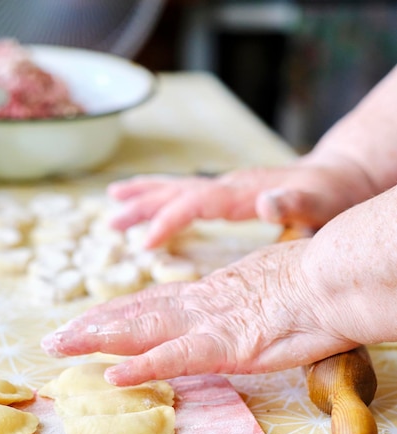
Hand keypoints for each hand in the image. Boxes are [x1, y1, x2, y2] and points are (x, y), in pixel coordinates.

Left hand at [41, 238, 359, 386]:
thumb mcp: (270, 290)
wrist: (338, 278)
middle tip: (55, 337)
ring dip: (99, 340)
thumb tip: (238, 311)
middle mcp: (202, 305)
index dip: (118, 311)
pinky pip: (178, 358)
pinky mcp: (228, 345)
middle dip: (93, 326)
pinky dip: (145, 367)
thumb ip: (245, 301)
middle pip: (137, 313)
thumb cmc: (315, 284)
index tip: (90, 320)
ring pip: (144, 331)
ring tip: (61, 347)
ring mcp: (211, 325)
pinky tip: (114, 375)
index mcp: (212, 294)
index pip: (154, 302)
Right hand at [107, 158, 369, 247]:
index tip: (144, 243)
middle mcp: (228, 186)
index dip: (169, 220)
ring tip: (114, 202)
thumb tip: (266, 202)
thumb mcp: (317, 203)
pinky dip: (164, 198)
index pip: (195, 203)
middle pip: (176, 191)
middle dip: (142, 205)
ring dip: (144, 195)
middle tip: (110, 220)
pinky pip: (188, 195)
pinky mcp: (228, 194)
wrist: (337, 177)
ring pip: (177, 188)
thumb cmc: (326, 196)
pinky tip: (152, 207)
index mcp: (242, 193)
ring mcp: (226, 187)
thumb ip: (293, 203)